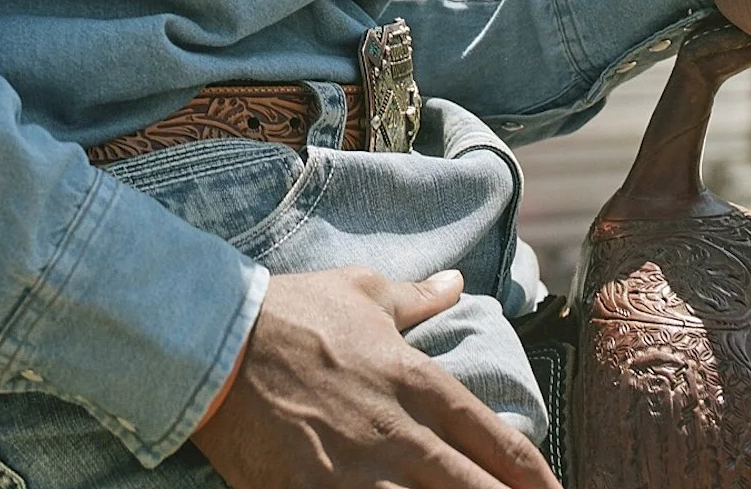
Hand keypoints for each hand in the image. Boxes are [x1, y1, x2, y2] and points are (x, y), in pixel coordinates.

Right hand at [191, 267, 558, 488]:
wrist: (219, 340)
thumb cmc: (293, 311)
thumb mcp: (361, 291)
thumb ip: (416, 297)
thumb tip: (456, 282)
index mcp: (415, 381)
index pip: (492, 438)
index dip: (532, 474)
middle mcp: (398, 433)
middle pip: (475, 488)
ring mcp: (360, 473)